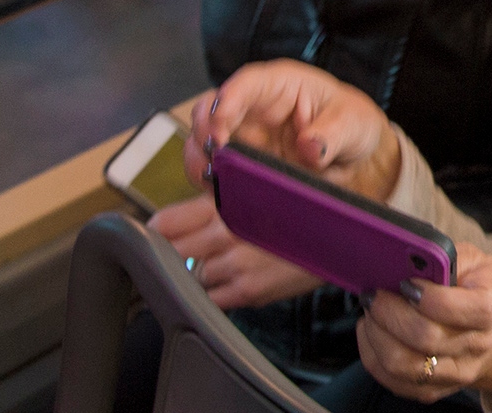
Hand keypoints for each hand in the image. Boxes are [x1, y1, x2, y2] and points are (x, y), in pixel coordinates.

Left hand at [148, 194, 319, 309]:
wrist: (338, 235)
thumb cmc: (298, 210)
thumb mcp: (258, 191)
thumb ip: (219, 199)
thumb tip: (182, 214)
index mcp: (224, 201)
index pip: (163, 223)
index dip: (154, 232)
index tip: (154, 237)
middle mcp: (225, 232)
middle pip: (170, 252)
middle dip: (171, 253)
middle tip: (180, 252)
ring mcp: (234, 265)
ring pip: (190, 277)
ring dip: (196, 273)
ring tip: (218, 262)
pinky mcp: (247, 292)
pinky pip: (210, 300)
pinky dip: (211, 294)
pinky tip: (227, 282)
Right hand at [189, 60, 400, 204]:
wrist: (357, 158)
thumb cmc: (353, 125)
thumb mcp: (353, 123)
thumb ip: (333, 133)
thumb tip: (309, 147)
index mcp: (280, 85)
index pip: (246, 83)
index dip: (227, 102)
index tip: (220, 131)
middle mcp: (254, 108)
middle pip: (209, 109)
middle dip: (203, 133)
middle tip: (215, 162)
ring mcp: (244, 137)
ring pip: (202, 141)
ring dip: (200, 161)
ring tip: (214, 180)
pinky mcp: (242, 166)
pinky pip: (214, 171)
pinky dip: (211, 183)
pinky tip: (221, 194)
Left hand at [356, 245, 491, 402]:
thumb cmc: (477, 287)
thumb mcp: (473, 260)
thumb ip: (445, 255)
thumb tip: (406, 255)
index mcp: (490, 308)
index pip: (455, 308)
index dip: (425, 296)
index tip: (405, 282)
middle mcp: (476, 346)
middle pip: (424, 338)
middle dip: (389, 313)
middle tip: (373, 295)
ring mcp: (456, 373)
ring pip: (404, 365)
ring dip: (376, 336)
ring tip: (371, 313)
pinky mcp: (433, 390)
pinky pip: (393, 381)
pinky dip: (373, 355)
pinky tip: (372, 333)